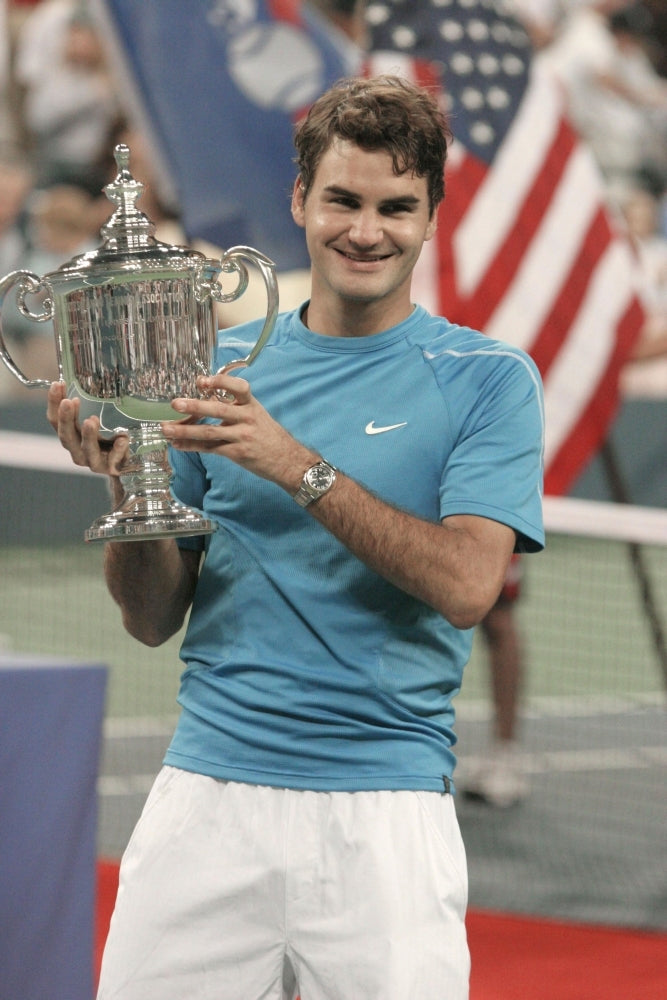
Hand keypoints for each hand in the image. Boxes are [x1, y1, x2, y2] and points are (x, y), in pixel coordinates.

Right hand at [46, 381, 128, 475]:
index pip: (55, 421)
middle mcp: (78, 451)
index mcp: (70, 437)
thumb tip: (86, 374)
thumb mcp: (97, 419)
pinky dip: (117, 450)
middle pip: (66, 437)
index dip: (54, 403)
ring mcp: (95, 462)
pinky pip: (114, 460)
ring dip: (88, 436)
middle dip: (66, 419)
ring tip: (91, 420)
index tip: (58, 384)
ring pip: (87, 450)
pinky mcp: (112, 468)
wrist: (126, 465)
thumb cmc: (109, 438)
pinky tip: (122, 439)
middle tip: (69, 401)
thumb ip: (90, 403)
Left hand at [161, 373, 315, 491]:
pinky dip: (192, 446)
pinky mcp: (237, 453)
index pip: (239, 387)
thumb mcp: (257, 414)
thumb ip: (234, 406)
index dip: (221, 382)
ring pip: (210, 432)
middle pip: (218, 410)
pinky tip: (178, 444)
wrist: (287, 460)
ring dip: (185, 430)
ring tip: (166, 429)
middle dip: (195, 406)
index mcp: (251, 405)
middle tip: (175, 403)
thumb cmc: (269, 435)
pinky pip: (210, 449)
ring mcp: (242, 437)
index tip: (203, 381)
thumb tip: (204, 398)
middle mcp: (247, 418)